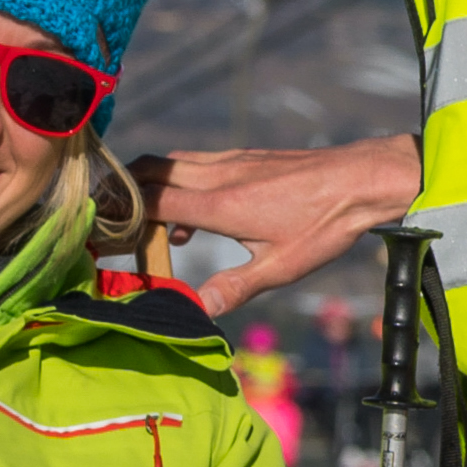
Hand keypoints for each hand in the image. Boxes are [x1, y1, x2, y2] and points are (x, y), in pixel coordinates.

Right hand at [133, 135, 422, 312]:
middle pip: (151, 169)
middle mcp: (219, 174)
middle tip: (111, 220)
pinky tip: (193, 216)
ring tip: (147, 223)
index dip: (121, 213)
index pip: (150, 199)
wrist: (362, 180)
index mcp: (219, 203)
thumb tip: (197, 309)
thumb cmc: (324, 225)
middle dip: (124, 191)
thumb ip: (235, 287)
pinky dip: (179, 181)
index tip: (103, 233)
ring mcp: (233, 160)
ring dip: (151, 185)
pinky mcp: (246, 157)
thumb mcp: (281, 267)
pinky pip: (197, 162)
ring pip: (172, 161)